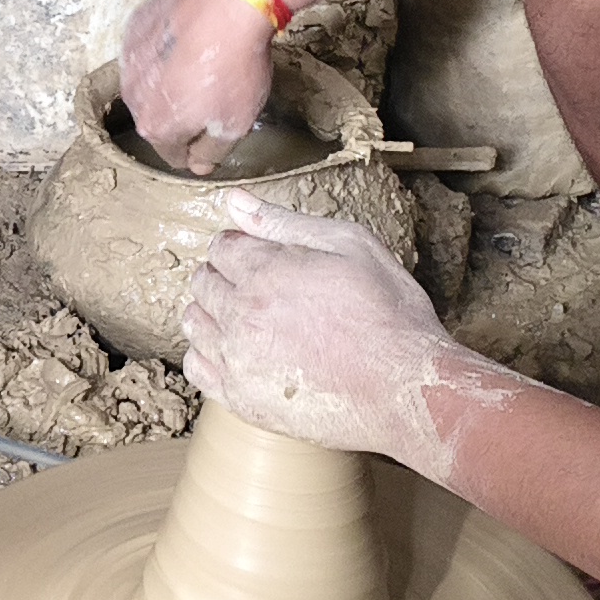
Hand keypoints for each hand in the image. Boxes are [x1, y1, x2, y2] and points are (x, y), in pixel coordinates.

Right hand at [120, 0, 275, 173]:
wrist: (228, 2)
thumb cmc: (234, 66)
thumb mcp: (234, 124)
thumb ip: (212, 152)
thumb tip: (198, 166)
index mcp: (155, 127)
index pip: (173, 154)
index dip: (196, 150)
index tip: (216, 134)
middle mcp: (132, 97)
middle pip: (158, 118)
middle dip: (182, 113)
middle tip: (216, 94)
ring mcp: (129, 59)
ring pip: (150, 83)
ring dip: (171, 80)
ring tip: (204, 64)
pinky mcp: (136, 26)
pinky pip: (149, 49)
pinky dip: (166, 49)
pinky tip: (191, 41)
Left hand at [184, 202, 495, 470]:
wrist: (405, 388)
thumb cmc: (388, 314)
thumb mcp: (350, 246)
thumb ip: (285, 222)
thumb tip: (233, 199)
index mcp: (265, 272)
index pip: (221, 247)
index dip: (241, 246)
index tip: (261, 257)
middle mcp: (241, 315)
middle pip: (203, 282)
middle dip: (224, 276)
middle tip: (260, 287)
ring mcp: (237, 361)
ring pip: (194, 323)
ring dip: (212, 312)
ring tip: (248, 317)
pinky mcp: (241, 399)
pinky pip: (197, 369)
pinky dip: (208, 355)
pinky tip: (238, 351)